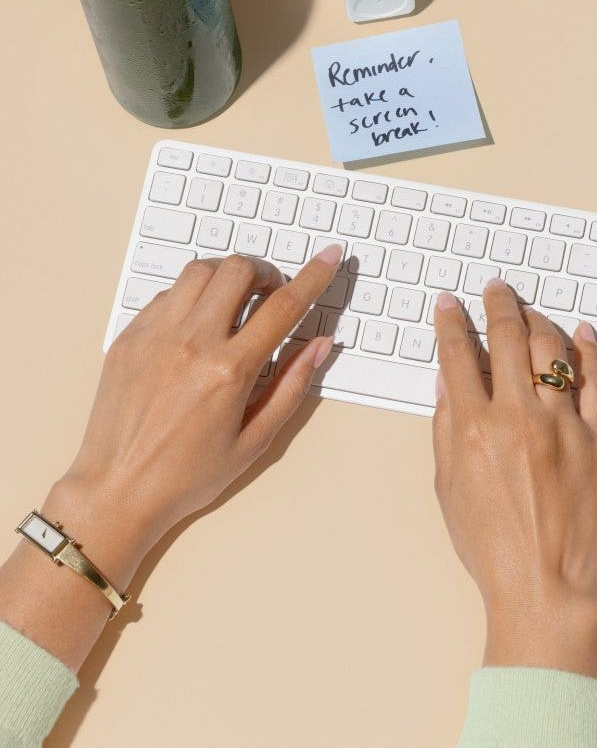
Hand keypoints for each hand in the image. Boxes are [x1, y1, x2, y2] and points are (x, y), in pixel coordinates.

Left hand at [46, 247, 342, 584]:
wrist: (116, 490)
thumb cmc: (186, 476)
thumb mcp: (255, 441)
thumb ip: (291, 386)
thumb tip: (319, 345)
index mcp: (228, 372)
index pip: (283, 306)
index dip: (313, 276)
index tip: (328, 257)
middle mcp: (190, 344)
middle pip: (238, 270)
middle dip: (264, 271)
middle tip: (271, 291)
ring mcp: (154, 336)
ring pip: (199, 271)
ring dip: (226, 276)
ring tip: (234, 301)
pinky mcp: (128, 337)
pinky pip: (167, 294)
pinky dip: (192, 296)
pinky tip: (198, 322)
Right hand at [431, 279, 596, 677]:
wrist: (544, 585)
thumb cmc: (490, 546)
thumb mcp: (448, 486)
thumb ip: (445, 426)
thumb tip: (447, 379)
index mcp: (474, 428)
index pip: (457, 353)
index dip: (451, 321)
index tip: (450, 304)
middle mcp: (519, 417)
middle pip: (507, 336)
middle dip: (497, 303)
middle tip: (495, 290)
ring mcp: (563, 425)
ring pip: (553, 348)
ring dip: (538, 320)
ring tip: (530, 312)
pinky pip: (596, 381)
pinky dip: (587, 351)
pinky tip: (579, 334)